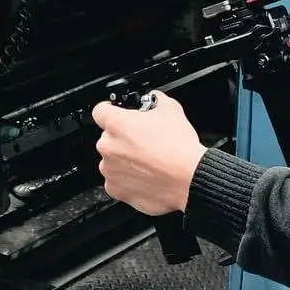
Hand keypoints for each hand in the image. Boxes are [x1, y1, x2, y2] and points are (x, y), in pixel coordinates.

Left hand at [91, 91, 206, 215]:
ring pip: (112, 160)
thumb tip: (155, 99)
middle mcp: (108, 146)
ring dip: (124, 160)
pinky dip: (128, 179)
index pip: (100, 111)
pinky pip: (117, 181)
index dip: (109, 110)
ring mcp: (110, 170)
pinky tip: (146, 176)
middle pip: (109, 137)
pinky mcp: (115, 189)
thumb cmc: (179, 148)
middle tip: (144, 142)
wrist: (189, 179)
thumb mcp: (172, 109)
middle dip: (123, 138)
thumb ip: (157, 99)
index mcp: (117, 124)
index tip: (115, 113)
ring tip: (148, 162)